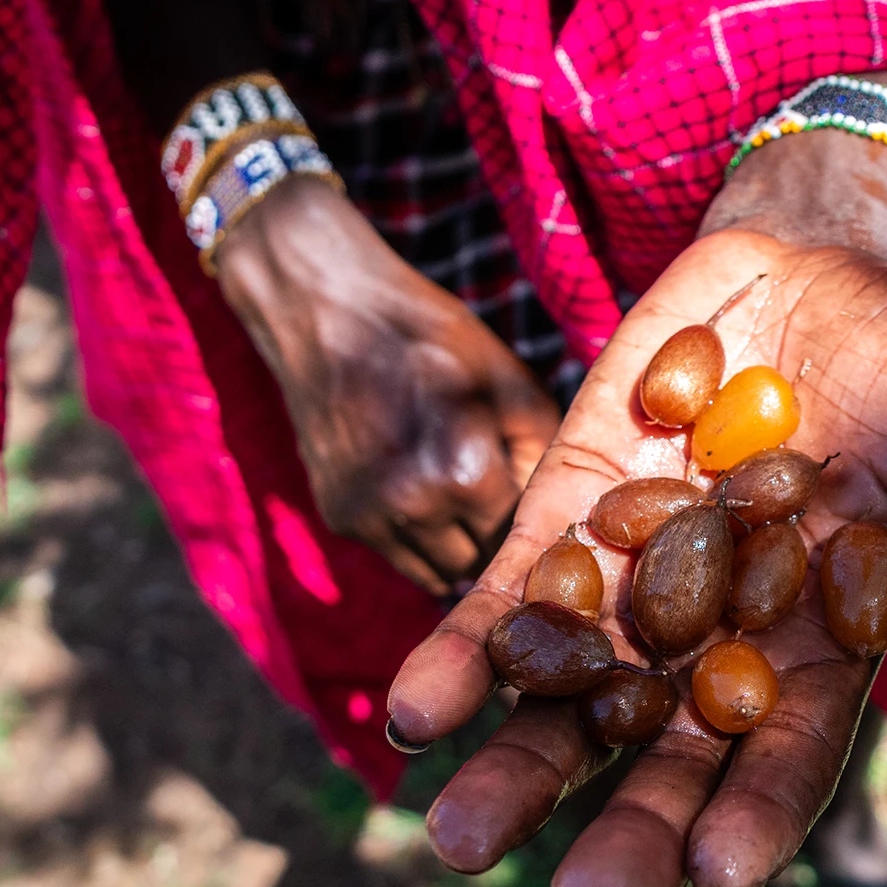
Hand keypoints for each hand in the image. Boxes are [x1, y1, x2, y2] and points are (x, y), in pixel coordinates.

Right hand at [215, 177, 560, 594]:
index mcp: (466, 474)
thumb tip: (556, 515)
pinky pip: (399, 556)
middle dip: (497, 538)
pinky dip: (417, 536)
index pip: (522, 536)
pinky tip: (420, 487)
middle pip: (483, 562)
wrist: (330, 313)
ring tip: (461, 496)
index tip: (538, 504)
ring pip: (439, 573)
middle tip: (501, 500)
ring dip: (457, 547)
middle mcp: (415, 507)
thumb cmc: (435, 341)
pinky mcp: (339, 519)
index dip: (534, 519)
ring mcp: (370, 518)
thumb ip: (541, 457)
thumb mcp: (512, 385)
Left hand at [387, 224, 886, 886]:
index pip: (789, 757)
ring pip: (571, 701)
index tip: (715, 880)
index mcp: (825, 652)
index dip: (755, 816)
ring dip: (518, 770)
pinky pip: (509, 599)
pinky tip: (417, 713)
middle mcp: (722, 643)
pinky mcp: (567, 514)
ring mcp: (637, 583)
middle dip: (627, 833)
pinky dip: (462, 657)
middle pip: (668, 757)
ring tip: (458, 838)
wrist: (819, 260)